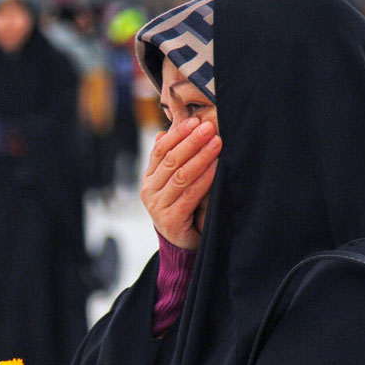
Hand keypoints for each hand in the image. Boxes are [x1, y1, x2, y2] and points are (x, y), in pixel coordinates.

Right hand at [140, 117, 220, 249]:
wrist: (182, 244)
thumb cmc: (184, 208)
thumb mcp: (176, 182)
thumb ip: (171, 160)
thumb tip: (163, 132)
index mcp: (149, 178)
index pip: (159, 150)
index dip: (177, 134)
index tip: (195, 121)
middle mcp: (149, 191)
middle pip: (170, 160)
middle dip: (191, 141)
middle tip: (209, 128)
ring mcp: (157, 207)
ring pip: (180, 176)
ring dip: (200, 157)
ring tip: (216, 143)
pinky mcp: (170, 220)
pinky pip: (189, 195)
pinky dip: (204, 179)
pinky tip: (216, 167)